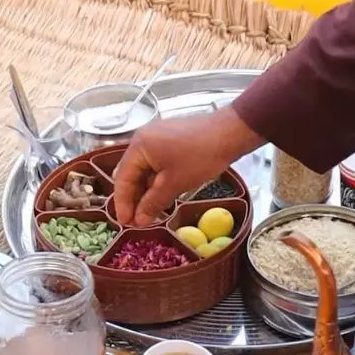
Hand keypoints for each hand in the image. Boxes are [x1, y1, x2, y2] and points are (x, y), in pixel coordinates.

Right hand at [112, 108, 262, 226]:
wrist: (231, 132)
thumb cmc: (200, 156)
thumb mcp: (174, 184)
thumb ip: (153, 203)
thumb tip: (139, 221)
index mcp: (139, 146)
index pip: (123, 178)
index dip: (123, 203)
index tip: (125, 222)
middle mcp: (143, 139)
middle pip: (132, 173)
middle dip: (134, 198)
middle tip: (137, 220)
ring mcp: (157, 137)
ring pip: (145, 169)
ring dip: (147, 190)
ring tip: (150, 211)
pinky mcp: (170, 139)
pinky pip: (156, 163)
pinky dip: (157, 180)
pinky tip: (162, 195)